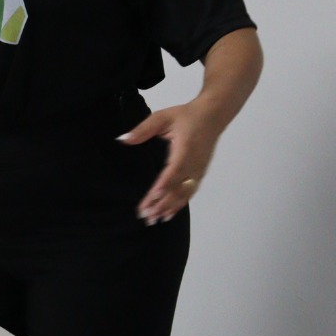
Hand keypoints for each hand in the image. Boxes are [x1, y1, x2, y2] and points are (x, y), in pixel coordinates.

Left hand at [119, 102, 222, 224]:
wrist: (213, 115)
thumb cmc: (186, 116)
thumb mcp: (162, 117)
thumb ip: (143, 129)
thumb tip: (123, 139)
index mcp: (186, 147)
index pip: (176, 169)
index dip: (166, 183)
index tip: (155, 195)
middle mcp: (194, 162)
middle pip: (179, 186)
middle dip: (163, 202)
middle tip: (145, 216)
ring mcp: (199, 169)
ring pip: (185, 193)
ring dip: (169, 207)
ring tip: (153, 220)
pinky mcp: (200, 173)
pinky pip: (190, 192)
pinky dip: (179, 205)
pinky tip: (168, 215)